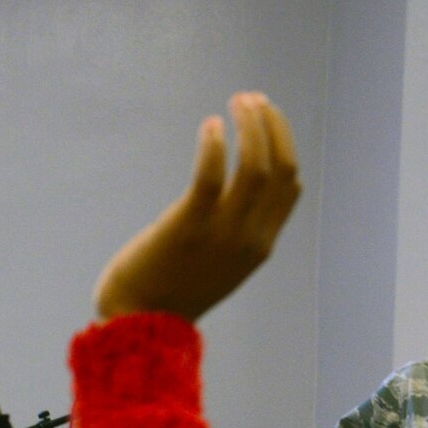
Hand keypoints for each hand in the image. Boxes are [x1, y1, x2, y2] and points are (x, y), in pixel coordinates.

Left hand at [95, 92, 301, 321]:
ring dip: (251, 125)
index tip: (267, 120)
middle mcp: (248, 239)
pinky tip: (209, 126)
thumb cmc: (168, 295)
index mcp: (259, 247)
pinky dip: (215, 144)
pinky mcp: (186, 228)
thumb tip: (231, 198)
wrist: (137, 329)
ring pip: (254, 166)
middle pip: (280, 168)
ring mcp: (220, 234)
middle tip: (252, 99)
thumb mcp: (216, 267)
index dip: (284, 145)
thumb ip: (233, 236)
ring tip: (236, 101)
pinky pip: (211, 175)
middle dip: (272, 125)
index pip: (290, 186)